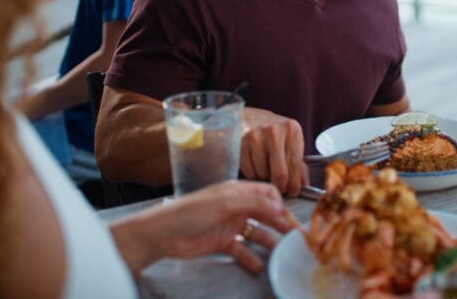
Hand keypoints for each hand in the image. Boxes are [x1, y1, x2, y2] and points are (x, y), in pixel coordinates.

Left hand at [116, 180, 295, 273]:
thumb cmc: (192, 212)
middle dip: (279, 223)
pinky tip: (258, 265)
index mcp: (238, 191)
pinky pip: (242, 249)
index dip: (278, 204)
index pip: (266, 193)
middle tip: (293, 236)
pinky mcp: (222, 242)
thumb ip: (254, 204)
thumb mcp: (226, 203)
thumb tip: (280, 206)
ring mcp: (230, 225)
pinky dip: (250, 257)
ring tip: (279, 252)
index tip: (287, 217)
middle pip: (265, 213)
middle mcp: (236, 206)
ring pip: (256, 232)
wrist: (163, 234)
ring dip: (268, 241)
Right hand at [240, 108, 306, 195]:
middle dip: (281, 187)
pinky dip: (253, 175)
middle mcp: (274, 131)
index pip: (295, 165)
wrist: (248, 118)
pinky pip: (248, 172)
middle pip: (280, 174)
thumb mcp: (290, 141)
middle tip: (280, 189)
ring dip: (265, 179)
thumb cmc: (274, 133)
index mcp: (292, 130)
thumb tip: (304, 184)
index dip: (294, 184)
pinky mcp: (240, 143)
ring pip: (263, 174)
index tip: (292, 192)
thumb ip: (299, 163)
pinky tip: (255, 166)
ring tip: (266, 171)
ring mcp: (255, 136)